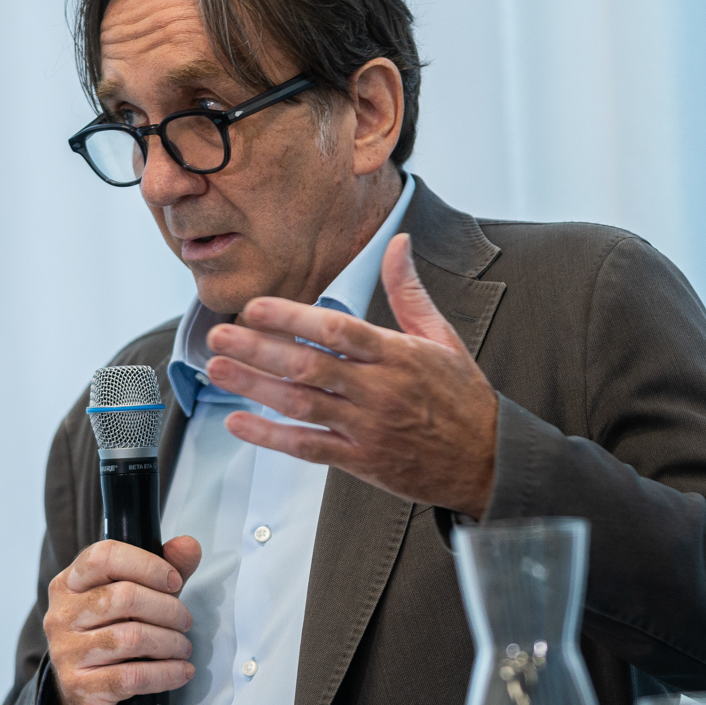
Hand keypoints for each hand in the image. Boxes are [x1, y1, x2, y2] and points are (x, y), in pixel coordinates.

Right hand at [42, 534, 204, 704]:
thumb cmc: (112, 640)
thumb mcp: (134, 602)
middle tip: (185, 622)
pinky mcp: (80, 687)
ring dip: (171, 643)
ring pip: (132, 638)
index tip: (174, 581)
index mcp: (68, 584)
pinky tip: (181, 671)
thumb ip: (162, 571)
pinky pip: (132, 676)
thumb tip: (188, 545)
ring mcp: (66, 652)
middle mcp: (60, 615)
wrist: (86, 701)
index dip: (147, 564)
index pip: (104, 557)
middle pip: (124, 597)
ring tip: (183, 648)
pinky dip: (166, 673)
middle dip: (168, 609)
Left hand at [203, 234, 497, 516]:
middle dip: (259, 350)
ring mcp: (367, 428)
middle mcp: (379, 390)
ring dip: (255, 387)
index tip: (255, 306)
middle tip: (218, 334)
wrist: (488, 462)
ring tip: (216, 369)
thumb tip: (399, 242)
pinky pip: (308, 447)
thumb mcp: (443, 338)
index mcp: (398, 355)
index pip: (337, 330)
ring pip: (301, 405)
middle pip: (310, 366)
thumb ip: (410, 292)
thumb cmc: (462, 397)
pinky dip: (271, 437)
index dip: (293, 318)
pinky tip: (237, 423)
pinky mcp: (360, 460)